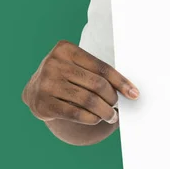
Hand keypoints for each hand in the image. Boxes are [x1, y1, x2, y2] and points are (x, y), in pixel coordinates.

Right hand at [23, 40, 138, 124]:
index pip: (102, 67)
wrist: (35, 90)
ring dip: (105, 111)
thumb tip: (129, 91)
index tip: (134, 94)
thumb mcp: (78, 67)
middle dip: (112, 98)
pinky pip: (75, 113)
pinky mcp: (42, 104)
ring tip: (111, 116)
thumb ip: (98, 74)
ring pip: (88, 100)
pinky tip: (97, 119)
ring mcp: (46, 84)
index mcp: (66, 49)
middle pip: (96, 84)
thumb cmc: (67, 77)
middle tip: (117, 106)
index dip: (121, 82)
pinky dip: (91, 118)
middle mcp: (53, 64)